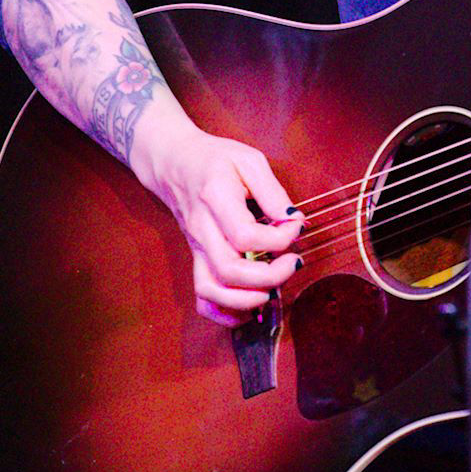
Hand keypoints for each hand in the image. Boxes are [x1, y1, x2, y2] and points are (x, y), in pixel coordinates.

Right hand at [129, 111, 303, 325]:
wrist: (173, 162)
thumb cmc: (215, 159)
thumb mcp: (249, 160)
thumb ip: (272, 191)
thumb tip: (293, 219)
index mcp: (216, 200)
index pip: (245, 235)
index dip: (279, 239)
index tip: (297, 226)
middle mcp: (202, 229)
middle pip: (230, 270)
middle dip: (270, 276)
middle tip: (294, 262)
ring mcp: (197, 248)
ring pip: (212, 290)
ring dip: (247, 299)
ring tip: (274, 288)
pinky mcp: (196, 258)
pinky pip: (202, 298)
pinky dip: (224, 312)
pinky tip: (249, 308)